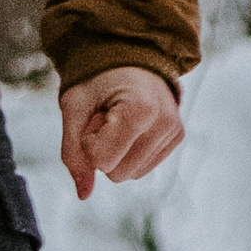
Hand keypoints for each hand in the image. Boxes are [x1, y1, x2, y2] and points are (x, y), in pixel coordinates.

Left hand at [60, 66, 182, 198]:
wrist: (127, 56)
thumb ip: (73, 151)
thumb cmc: (96, 79)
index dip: (87, 142)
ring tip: (117, 119)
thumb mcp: (74, 107)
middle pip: (116, 174)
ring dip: (116, 152)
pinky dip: (129, 152)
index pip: (101, 160)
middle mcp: (165, 122)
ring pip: (130, 175)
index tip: (94, 116)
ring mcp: (175, 131)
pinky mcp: (177, 137)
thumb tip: (83, 195)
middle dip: (102, 149)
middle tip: (104, 117)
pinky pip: (142, 168)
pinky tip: (130, 125)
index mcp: (139, 110)